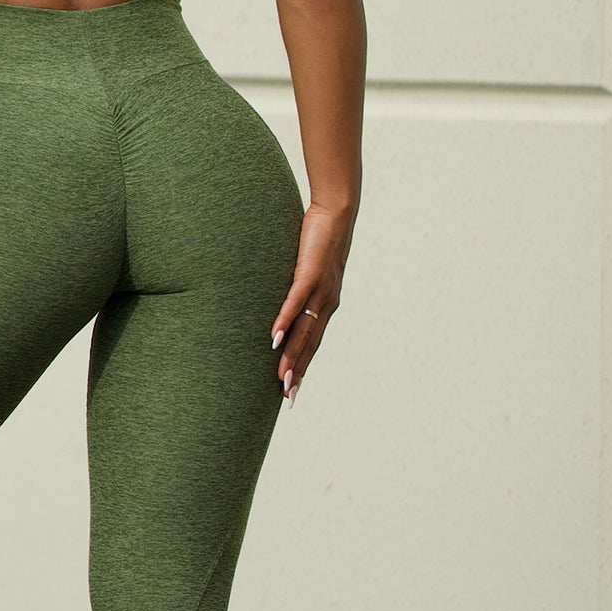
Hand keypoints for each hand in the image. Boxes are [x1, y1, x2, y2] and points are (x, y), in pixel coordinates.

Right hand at [270, 201, 355, 406]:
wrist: (337, 213)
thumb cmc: (320, 240)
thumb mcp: (310, 269)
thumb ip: (301, 287)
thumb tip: (287, 301)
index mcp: (327, 304)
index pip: (314, 343)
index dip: (303, 367)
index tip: (292, 390)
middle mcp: (327, 303)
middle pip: (310, 344)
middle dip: (298, 371)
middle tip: (288, 397)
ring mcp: (320, 290)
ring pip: (304, 330)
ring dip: (292, 355)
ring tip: (281, 377)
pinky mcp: (310, 274)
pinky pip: (296, 303)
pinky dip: (285, 322)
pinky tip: (275, 339)